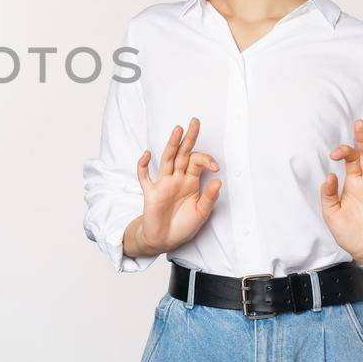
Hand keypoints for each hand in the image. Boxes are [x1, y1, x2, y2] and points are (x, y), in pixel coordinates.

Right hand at [136, 117, 221, 253]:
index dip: (206, 160)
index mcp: (191, 182)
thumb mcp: (201, 213)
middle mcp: (177, 179)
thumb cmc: (183, 226)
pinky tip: (146, 155)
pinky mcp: (151, 192)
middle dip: (189, 138)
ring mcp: (163, 184)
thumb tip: (219, 181)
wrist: (165, 240)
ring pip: (167, 160)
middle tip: (195, 121)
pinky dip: (143, 166)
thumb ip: (209, 198)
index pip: (197, 162)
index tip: (216, 167)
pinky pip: (144, 177)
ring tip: (177, 130)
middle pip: (183, 154)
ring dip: (172, 145)